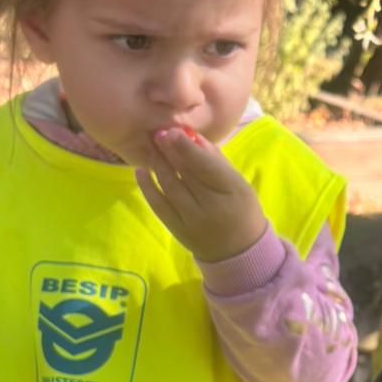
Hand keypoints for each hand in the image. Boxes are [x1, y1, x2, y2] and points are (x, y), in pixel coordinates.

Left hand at [136, 127, 267, 262]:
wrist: (239, 251)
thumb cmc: (241, 209)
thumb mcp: (238, 182)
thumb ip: (215, 160)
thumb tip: (192, 136)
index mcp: (232, 191)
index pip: (206, 166)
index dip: (187, 148)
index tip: (172, 130)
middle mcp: (210, 207)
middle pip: (185, 174)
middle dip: (169, 151)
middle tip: (156, 132)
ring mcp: (191, 220)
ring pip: (170, 187)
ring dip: (157, 164)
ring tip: (150, 146)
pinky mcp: (177, 230)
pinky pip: (158, 206)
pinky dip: (147, 187)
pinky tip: (141, 171)